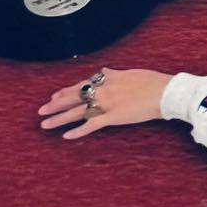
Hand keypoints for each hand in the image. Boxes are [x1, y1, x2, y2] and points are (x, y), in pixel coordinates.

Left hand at [38, 67, 172, 139]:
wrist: (165, 91)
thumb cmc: (152, 81)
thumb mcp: (131, 73)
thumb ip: (115, 73)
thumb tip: (105, 70)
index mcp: (108, 78)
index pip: (82, 84)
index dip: (67, 91)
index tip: (55, 96)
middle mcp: (104, 89)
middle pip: (74, 97)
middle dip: (56, 104)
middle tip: (41, 110)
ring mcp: (107, 103)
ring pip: (78, 111)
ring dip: (60, 118)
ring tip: (45, 124)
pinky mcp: (113, 117)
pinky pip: (92, 125)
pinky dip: (78, 131)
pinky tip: (66, 136)